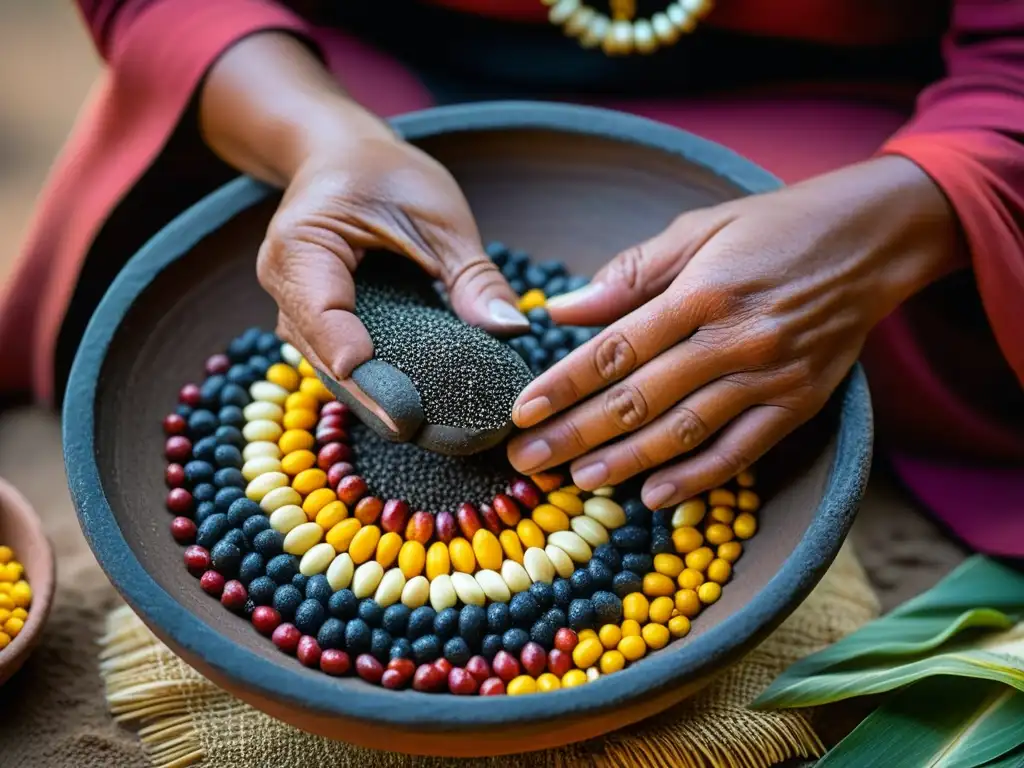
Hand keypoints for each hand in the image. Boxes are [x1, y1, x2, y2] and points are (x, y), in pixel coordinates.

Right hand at [199, 33, 527, 405]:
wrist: (342, 155)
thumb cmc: (387, 174)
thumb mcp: (440, 217)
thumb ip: (473, 275)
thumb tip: (512, 329)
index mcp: (304, 244)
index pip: (324, 314)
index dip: (358, 360)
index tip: (395, 400)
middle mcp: (285, 281)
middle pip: (323, 353)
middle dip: (368, 394)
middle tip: (415, 432)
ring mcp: (293, 305)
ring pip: (327, 363)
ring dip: (368, 394)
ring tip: (417, 430)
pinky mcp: (312, 319)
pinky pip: (337, 356)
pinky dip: (370, 380)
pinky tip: (408, 407)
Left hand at [507, 156, 961, 508]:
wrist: (871, 240)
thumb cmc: (775, 228)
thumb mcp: (700, 230)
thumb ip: (632, 274)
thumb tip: (562, 308)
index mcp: (701, 293)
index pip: (615, 349)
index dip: (563, 384)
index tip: (521, 412)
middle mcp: (732, 341)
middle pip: (638, 399)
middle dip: (575, 434)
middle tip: (527, 460)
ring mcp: (768, 378)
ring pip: (682, 432)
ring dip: (625, 462)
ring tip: (577, 482)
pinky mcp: (797, 404)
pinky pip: (740, 452)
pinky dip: (697, 478)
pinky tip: (655, 497)